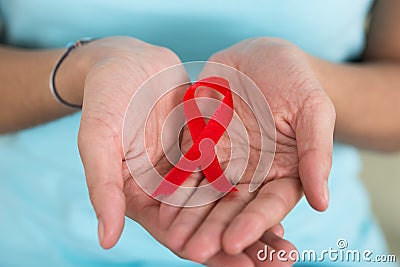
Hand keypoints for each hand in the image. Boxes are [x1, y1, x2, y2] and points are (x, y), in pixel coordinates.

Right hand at [75, 37, 293, 266]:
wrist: (127, 60)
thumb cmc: (104, 98)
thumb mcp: (99, 139)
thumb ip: (103, 187)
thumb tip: (106, 240)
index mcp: (141, 198)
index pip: (178, 237)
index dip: (211, 254)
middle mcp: (168, 192)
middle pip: (209, 227)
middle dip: (245, 247)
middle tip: (284, 261)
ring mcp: (189, 170)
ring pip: (225, 204)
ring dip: (254, 222)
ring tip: (288, 241)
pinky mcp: (205, 149)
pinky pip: (233, 172)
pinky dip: (253, 186)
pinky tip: (279, 196)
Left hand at [156, 37, 334, 262]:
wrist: (261, 57)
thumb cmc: (296, 80)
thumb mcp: (313, 109)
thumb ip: (315, 153)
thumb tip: (322, 202)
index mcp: (282, 173)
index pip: (268, 205)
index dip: (253, 224)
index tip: (235, 242)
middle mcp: (250, 174)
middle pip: (231, 208)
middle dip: (213, 229)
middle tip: (194, 251)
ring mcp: (222, 160)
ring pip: (204, 193)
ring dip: (189, 216)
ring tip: (171, 236)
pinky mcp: (198, 144)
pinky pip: (185, 166)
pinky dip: (173, 184)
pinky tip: (159, 200)